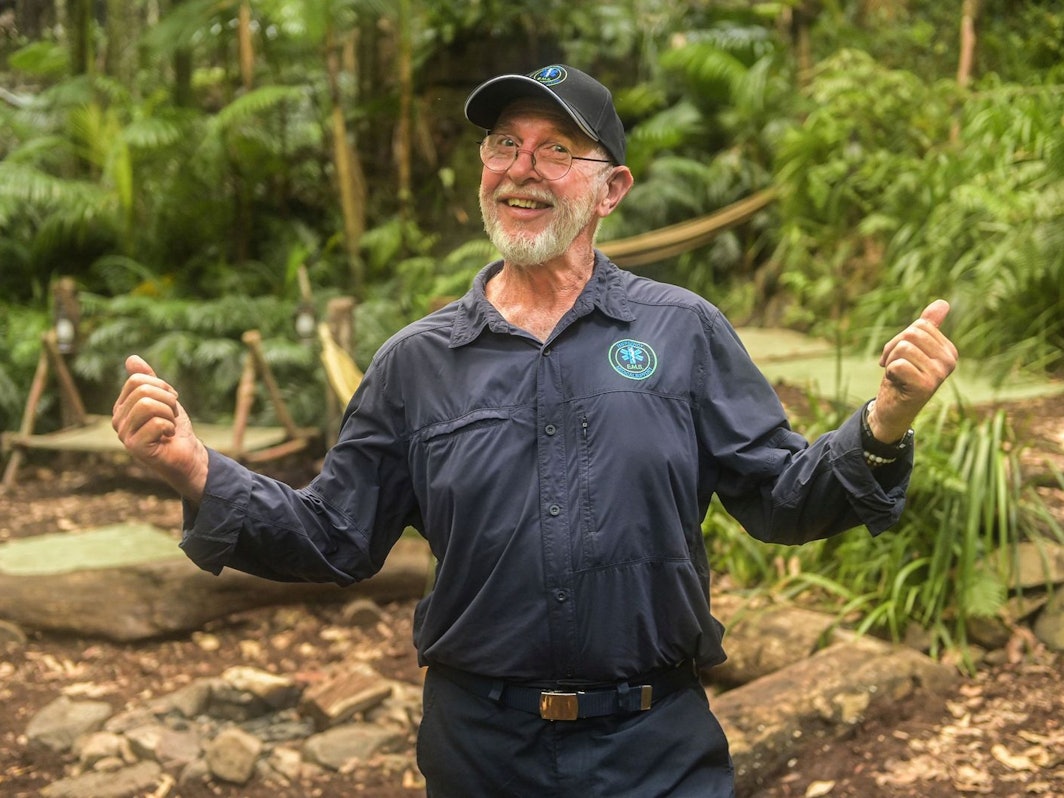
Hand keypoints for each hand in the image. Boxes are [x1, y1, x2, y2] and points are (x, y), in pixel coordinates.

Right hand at [111, 356, 208, 500]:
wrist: (188, 455)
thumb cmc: (175, 428)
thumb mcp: (164, 398)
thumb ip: (148, 379)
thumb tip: (131, 358)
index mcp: (122, 406)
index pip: (136, 380)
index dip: (162, 386)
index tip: (171, 401)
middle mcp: (117, 420)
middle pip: (142, 390)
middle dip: (167, 400)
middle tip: (172, 415)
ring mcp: (124, 434)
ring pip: (148, 405)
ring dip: (169, 413)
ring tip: (170, 425)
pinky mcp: (135, 447)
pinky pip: (156, 423)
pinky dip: (170, 427)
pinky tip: (168, 437)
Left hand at [869, 300, 957, 442]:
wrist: (893, 410)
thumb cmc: (902, 377)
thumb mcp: (913, 349)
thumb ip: (928, 327)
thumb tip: (943, 303)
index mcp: (949, 350)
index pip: (920, 325)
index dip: (900, 338)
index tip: (897, 355)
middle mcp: (950, 361)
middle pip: (911, 334)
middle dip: (893, 348)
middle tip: (893, 365)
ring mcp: (939, 374)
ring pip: (904, 348)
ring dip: (891, 361)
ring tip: (896, 375)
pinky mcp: (925, 386)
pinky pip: (898, 364)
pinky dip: (890, 372)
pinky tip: (897, 384)